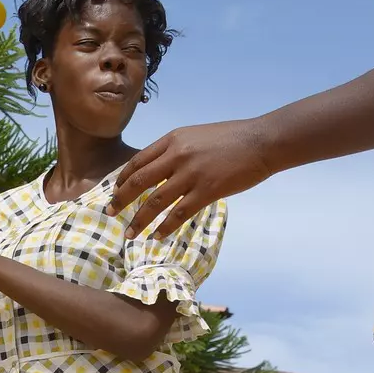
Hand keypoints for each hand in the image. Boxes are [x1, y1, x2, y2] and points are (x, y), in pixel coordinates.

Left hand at [110, 119, 274, 237]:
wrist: (262, 141)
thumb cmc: (232, 138)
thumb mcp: (196, 136)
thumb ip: (175, 150)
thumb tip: (156, 169)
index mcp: (173, 140)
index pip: (137, 162)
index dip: (121, 180)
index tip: (114, 193)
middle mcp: (177, 155)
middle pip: (139, 182)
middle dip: (121, 200)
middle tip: (111, 214)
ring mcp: (192, 173)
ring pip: (155, 201)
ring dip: (140, 220)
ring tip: (130, 234)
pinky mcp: (207, 190)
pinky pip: (179, 213)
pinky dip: (165, 227)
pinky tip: (157, 236)